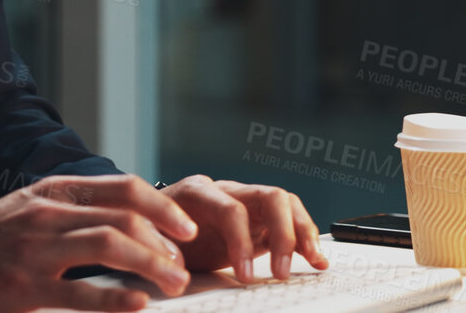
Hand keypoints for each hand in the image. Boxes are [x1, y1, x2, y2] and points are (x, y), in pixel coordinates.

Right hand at [0, 174, 199, 312]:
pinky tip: (138, 306)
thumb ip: (73, 207)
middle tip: (184, 267)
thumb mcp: (28, 207)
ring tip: (173, 285)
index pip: (123, 188)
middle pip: (124, 216)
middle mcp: (47, 214)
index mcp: (52, 191)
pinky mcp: (22, 288)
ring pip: (109, 245)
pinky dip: (115, 299)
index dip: (162, 208)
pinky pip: (79, 293)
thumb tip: (131, 217)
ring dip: (151, 265)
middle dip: (164, 242)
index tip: (187, 228)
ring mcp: (34, 250)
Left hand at [159, 175, 328, 283]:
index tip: (244, 276)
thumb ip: (162, 253)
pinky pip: (289, 221)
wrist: (151, 222)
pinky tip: (316, 259)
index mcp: (197, 191)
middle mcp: (227, 190)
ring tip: (313, 261)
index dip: (240, 241)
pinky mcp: (258, 219)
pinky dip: (305, 239)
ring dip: (302, 233)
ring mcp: (246, 201)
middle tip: (281, 273)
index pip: (229, 208)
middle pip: (270, 196)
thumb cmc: (150, 230)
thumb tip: (172, 273)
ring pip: (285, 203)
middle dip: (283, 234)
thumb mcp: (149, 240)